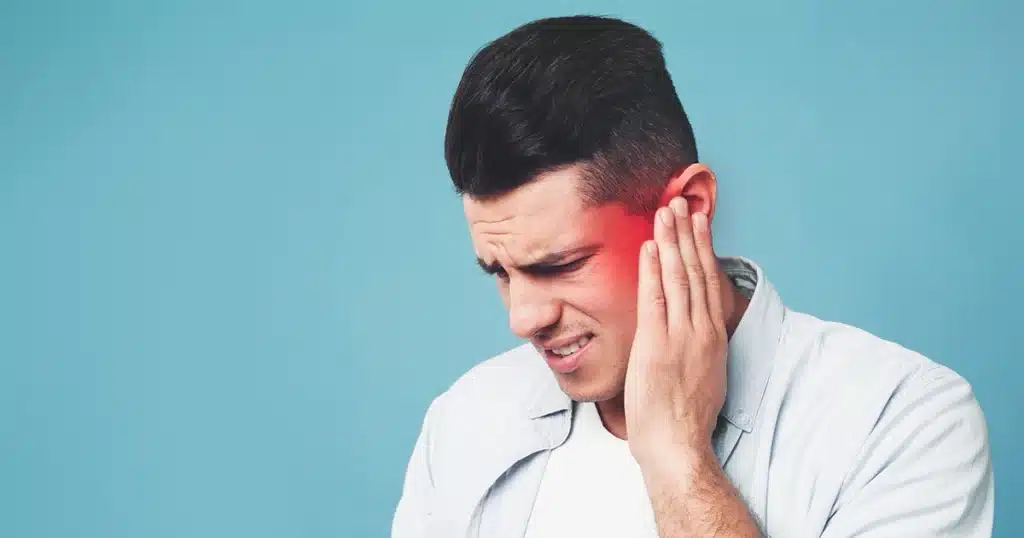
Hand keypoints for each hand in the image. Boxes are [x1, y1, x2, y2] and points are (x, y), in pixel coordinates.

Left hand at [624, 196, 728, 468]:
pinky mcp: (658, 344)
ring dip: (671, 242)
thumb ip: (699, 346)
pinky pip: (655, 298)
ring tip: (666, 212)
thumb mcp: (705, 375)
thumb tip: (693, 331)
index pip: (710, 283)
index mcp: (714, 337)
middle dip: (688, 235)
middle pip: (696, 272)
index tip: (699, 224)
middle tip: (681, 203)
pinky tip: (649, 247)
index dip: (704, 250)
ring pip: (678, 277)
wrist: (678, 443)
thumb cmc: (686, 417)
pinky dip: (652, 270)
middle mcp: (702, 330)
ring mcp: (681, 335)